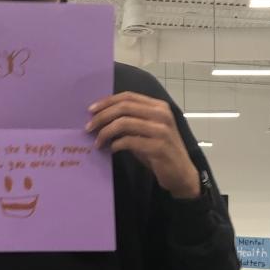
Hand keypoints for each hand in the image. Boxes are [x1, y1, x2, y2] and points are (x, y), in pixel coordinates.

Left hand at [86, 93, 200, 198]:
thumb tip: (101, 118)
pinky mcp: (159, 147)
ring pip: (124, 123)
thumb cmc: (160, 152)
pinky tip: (111, 149)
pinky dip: (116, 144)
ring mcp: (161, 130)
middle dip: (102, 116)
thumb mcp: (146, 132)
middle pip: (124, 107)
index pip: (128, 96)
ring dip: (106, 132)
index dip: (107, 101)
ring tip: (97, 142)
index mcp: (159, 107)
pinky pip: (129, 141)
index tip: (91, 110)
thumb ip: (130, 121)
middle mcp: (162, 115)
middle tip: (88, 127)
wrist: (181, 174)